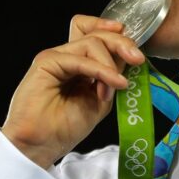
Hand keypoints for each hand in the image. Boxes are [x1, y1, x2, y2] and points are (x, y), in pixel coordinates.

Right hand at [1, 15, 144, 169]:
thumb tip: (128, 59)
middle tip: (138, 59)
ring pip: (91, 42)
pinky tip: (114, 82)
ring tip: (117, 87)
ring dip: (111, 64)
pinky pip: (80, 59)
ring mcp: (55, 57)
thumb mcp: (100, 100)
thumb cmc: (65, 128)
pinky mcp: (46, 62)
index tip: (134, 47)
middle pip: (95, 33)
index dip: (114, 33)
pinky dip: (101, 70)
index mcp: (77, 64)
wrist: (40, 145)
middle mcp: (65, 56)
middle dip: (121, 42)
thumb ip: (111, 78)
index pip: (94, 34)